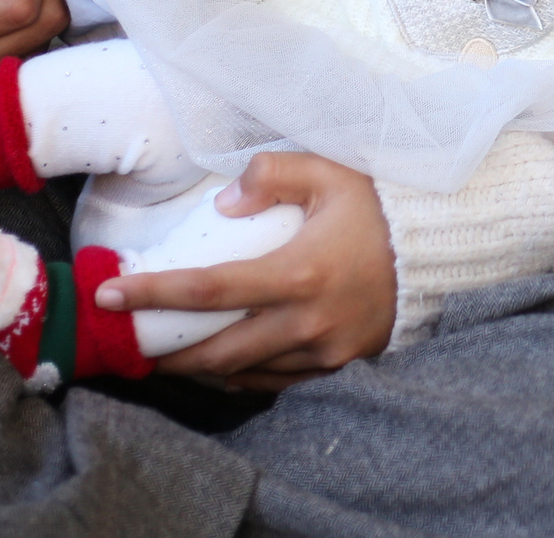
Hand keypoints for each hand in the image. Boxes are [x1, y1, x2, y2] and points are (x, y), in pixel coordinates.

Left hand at [95, 152, 397, 390]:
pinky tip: (225, 363)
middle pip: (217, 351)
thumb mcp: (330, 172)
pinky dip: (245, 374)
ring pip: (245, 372)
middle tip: (132, 344)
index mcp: (299, 272)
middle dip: (168, 353)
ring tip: (171, 355)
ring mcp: (324, 349)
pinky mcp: (339, 364)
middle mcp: (307, 320)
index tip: (110, 295)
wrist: (443, 245)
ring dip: (203, 367)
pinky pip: (278, 381)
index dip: (152, 295)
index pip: (208, 290)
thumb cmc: (382, 204)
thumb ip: (271, 176)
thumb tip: (223, 204)